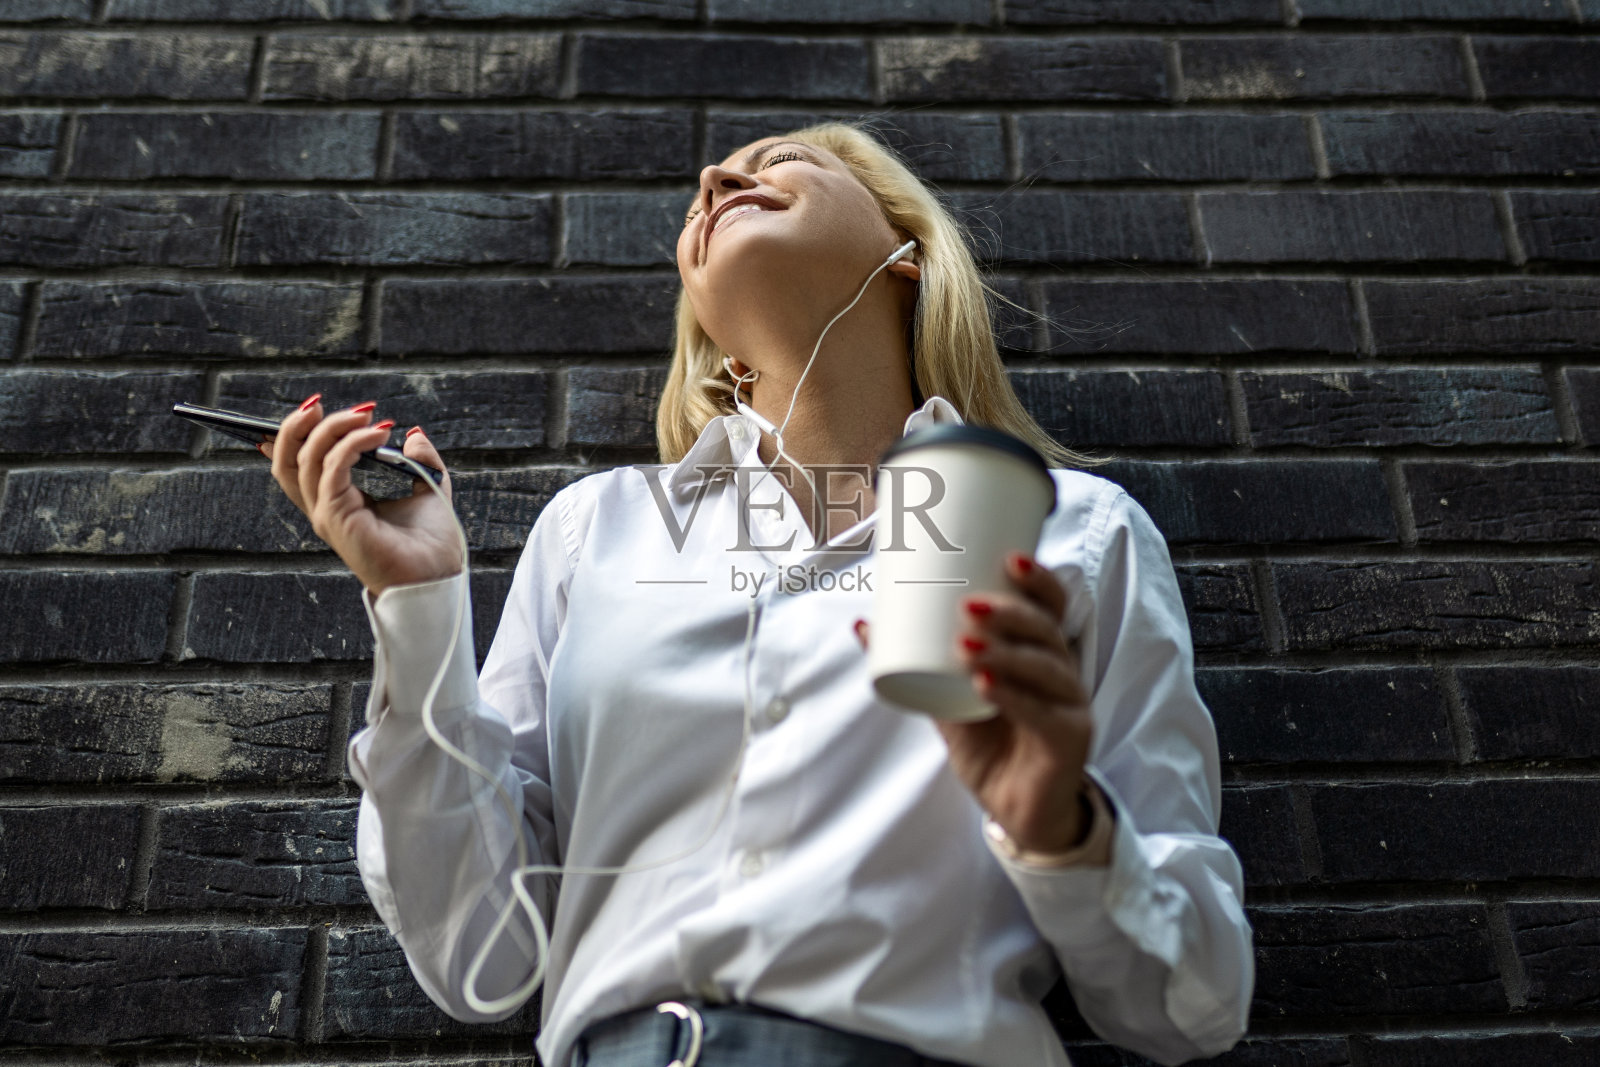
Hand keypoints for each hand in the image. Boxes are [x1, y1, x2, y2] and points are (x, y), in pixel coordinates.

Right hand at [264, 395, 461, 596]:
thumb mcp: (428, 488)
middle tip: (322, 402)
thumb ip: (419, 459)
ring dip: (332, 427)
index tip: (309, 409)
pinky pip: (333, 467)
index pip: (298, 468)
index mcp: (338, 503)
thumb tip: (413, 433)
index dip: (291, 437)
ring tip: (366, 412)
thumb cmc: (431, 544)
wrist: (438, 576)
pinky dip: (354, 442)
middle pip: (287, 462)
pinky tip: (380, 432)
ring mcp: (327, 515)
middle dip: (296, 426)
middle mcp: (325, 509)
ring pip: (304, 460)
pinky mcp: (337, 517)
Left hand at [854, 553, 1091, 852]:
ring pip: (1046, 666)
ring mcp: (1070, 705)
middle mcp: (1062, 672)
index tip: (1009, 559)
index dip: (1038, 580)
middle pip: (1048, 629)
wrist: (1015, 810)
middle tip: (968, 606)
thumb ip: (915, 664)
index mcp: (1039, 652)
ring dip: (1006, 652)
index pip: (1052, 606)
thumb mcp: (947, 700)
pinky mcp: (1070, 738)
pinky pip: (1043, 712)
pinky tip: (986, 686)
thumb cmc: (989, 745)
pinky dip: (1014, 696)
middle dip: (1011, 612)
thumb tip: (863, 624)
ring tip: (966, 646)